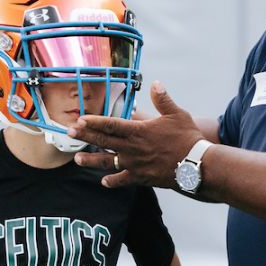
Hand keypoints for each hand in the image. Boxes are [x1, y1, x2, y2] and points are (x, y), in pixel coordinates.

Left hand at [69, 81, 203, 189]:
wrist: (196, 166)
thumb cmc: (187, 138)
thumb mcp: (177, 114)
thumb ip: (163, 99)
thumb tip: (156, 83)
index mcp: (138, 131)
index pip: (111, 124)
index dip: (93, 122)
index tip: (79, 119)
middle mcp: (132, 148)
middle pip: (103, 141)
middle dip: (84, 137)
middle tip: (68, 133)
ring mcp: (134, 164)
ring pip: (107, 162)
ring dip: (90, 161)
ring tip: (77, 159)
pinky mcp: (140, 178)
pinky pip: (122, 180)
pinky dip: (112, 181)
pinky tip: (104, 181)